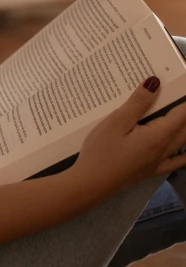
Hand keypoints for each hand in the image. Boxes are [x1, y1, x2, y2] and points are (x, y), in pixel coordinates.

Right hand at [74, 77, 185, 198]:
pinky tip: (181, 149)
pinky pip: (176, 160)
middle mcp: (164, 150)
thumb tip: (155, 82)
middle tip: (178, 98)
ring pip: (183, 143)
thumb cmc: (101, 151)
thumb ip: (138, 103)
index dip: (184, 99)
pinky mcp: (151, 171)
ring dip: (185, 129)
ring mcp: (159, 163)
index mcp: (158, 136)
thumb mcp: (116, 122)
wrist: (91, 184)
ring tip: (180, 118)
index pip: (181, 114)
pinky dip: (183, 152)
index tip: (179, 84)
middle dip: (185, 113)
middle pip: (185, 129)